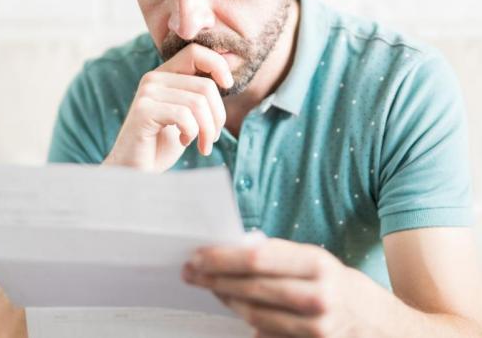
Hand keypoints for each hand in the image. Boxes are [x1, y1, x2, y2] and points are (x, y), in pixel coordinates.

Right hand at [103, 44, 233, 171]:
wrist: (134, 171)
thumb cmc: (161, 146)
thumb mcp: (186, 116)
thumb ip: (199, 96)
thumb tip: (226, 79)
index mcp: (164, 75)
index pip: (196, 52)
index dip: (219, 65)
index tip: (228, 87)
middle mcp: (153, 79)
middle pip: (205, 85)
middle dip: (218, 116)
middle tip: (212, 138)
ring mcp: (147, 93)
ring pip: (198, 102)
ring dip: (208, 129)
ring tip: (203, 145)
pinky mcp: (143, 111)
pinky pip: (184, 116)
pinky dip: (192, 133)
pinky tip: (184, 142)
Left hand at [183, 237, 391, 337]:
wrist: (389, 330)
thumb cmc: (347, 290)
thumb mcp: (320, 262)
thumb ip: (280, 257)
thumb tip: (232, 250)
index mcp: (318, 263)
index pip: (256, 257)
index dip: (221, 256)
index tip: (197, 253)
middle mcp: (318, 295)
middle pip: (250, 285)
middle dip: (213, 277)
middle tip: (190, 271)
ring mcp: (315, 327)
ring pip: (253, 313)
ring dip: (224, 298)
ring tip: (208, 286)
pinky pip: (266, 333)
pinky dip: (247, 319)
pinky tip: (234, 306)